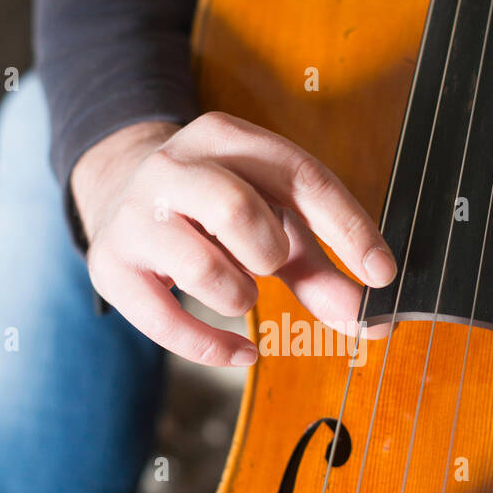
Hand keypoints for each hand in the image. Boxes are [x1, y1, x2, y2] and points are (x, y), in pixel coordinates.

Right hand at [70, 111, 396, 366]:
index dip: (347, 228)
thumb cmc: (216, 212)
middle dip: (269, 253)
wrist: (120, 191)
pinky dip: (212, 348)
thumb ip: (323, 270)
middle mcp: (174, 166)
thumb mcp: (273, 222)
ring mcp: (136, 215)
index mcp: (226, 138)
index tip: (382, 274)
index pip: (299, 177)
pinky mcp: (110, 265)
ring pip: (199, 267)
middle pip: (236, 209)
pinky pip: (164, 320)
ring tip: (239, 291)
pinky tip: (240, 354)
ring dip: (238, 295)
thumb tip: (376, 323)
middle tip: (269, 265)